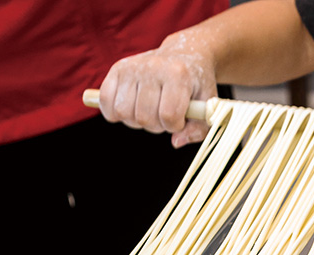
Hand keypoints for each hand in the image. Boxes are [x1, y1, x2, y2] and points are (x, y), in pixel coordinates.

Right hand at [99, 30, 215, 147]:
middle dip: (156, 125)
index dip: (174, 126)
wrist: (185, 54)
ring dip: (137, 121)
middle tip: (165, 114)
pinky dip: (114, 113)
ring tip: (149, 110)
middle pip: (144, 117)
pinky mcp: (118, 68)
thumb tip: (175, 142)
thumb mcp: (207, 107)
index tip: (181, 119)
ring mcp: (133, 66)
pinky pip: (106, 101)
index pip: (168, 116)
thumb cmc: (196, 86)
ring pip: (123, 113)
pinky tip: (129, 109)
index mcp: (178, 74)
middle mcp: (153, 67)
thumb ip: (197, 130)